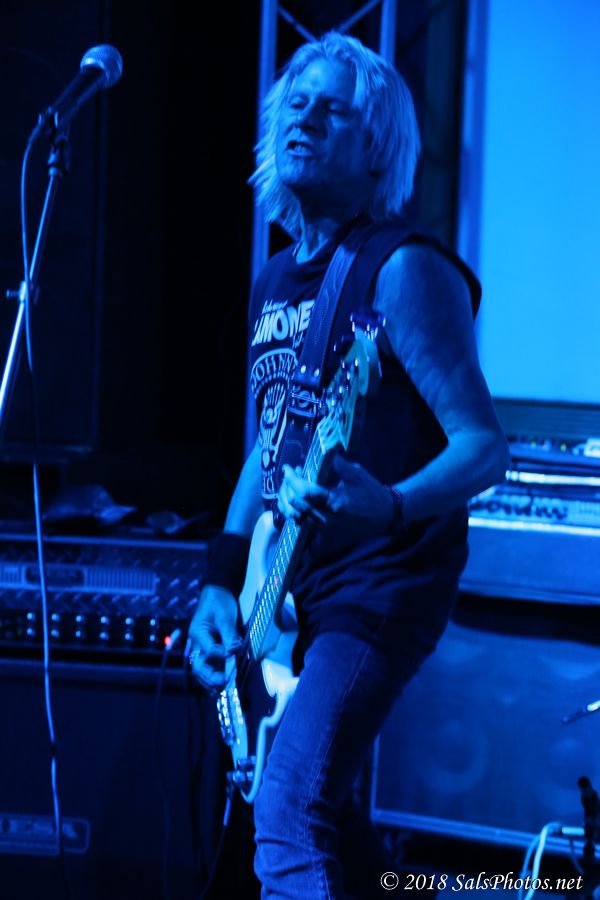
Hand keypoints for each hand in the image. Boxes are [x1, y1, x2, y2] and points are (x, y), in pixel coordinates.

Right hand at [187, 585, 240, 690]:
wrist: (218, 595)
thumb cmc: (219, 603)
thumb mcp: (224, 616)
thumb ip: (228, 634)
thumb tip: (233, 650)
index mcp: (198, 634)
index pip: (208, 650)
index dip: (221, 654)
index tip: (233, 651)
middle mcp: (197, 644)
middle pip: (199, 666)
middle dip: (210, 676)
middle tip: (224, 681)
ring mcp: (202, 649)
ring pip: (202, 671)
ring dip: (211, 681)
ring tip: (223, 688)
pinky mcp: (210, 651)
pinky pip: (209, 667)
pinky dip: (213, 677)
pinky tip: (222, 685)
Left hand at [277, 456, 393, 531]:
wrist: (386, 515)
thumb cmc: (372, 492)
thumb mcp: (357, 474)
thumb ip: (337, 464)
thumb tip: (321, 451)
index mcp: (336, 501)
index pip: (304, 491)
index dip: (292, 479)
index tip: (288, 468)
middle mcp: (329, 517)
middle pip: (296, 505)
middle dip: (287, 488)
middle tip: (290, 476)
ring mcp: (327, 528)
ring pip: (296, 517)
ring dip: (287, 502)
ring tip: (289, 488)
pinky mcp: (327, 533)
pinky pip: (303, 524)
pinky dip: (295, 512)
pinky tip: (296, 501)